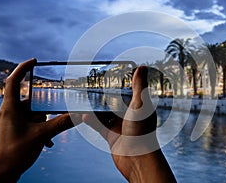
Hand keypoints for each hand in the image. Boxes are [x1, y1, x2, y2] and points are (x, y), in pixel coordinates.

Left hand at [0, 59, 74, 181]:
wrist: (0, 173)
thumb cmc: (14, 153)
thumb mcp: (42, 135)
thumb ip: (62, 123)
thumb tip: (79, 115)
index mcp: (11, 108)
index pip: (14, 80)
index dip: (23, 68)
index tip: (34, 61)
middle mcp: (9, 112)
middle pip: (30, 101)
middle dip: (44, 110)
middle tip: (51, 117)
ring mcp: (11, 121)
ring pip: (32, 114)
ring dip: (43, 123)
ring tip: (48, 136)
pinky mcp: (14, 130)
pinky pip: (30, 124)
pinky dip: (39, 130)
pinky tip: (47, 141)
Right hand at [83, 66, 175, 182]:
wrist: (137, 159)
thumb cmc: (142, 132)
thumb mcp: (140, 104)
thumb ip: (139, 86)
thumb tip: (142, 67)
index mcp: (140, 108)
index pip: (131, 93)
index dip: (124, 84)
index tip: (114, 75)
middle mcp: (131, 117)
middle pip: (117, 104)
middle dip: (107, 97)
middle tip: (94, 87)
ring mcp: (121, 128)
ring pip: (106, 115)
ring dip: (97, 109)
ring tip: (85, 99)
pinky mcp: (112, 137)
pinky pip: (100, 127)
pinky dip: (92, 121)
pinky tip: (83, 115)